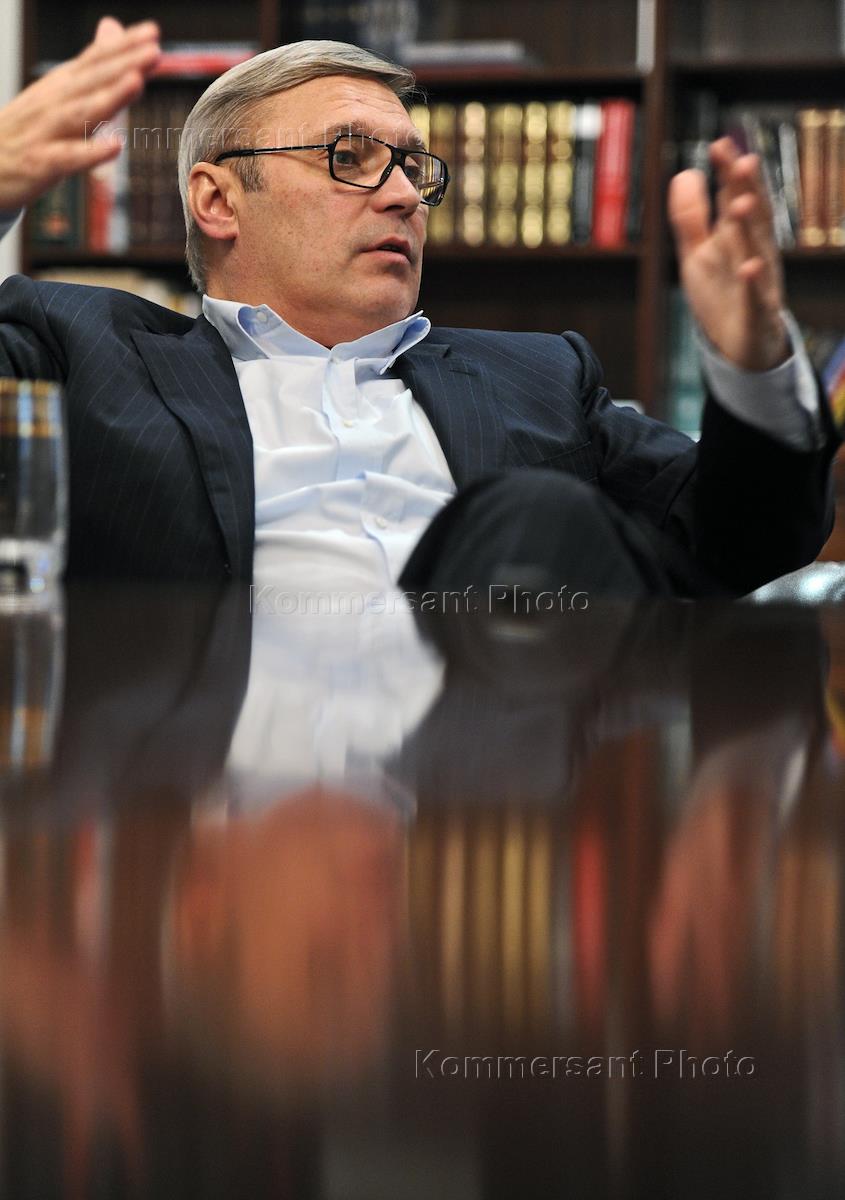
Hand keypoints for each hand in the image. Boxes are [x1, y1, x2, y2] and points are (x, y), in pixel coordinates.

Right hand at [0, 16, 160, 212]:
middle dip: (124, 64)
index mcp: (62, 85)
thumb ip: (91, 64)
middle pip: (92, 80)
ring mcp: (46, 131)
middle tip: (154, 50)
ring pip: (81, 111)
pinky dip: (91, 152)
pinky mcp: (41, 162)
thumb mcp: (58, 90)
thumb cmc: (28, 127)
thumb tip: (113, 27)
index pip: (95, 60)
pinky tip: (115, 147)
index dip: (123, 46)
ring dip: (109, 96)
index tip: (153, 33)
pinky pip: (68, 157)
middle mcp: (54, 101)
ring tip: (137, 82)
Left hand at [669, 137, 788, 372]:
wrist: (739, 348)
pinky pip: (757, 298)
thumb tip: (685, 173)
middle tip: (743, 161)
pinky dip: (754, 283)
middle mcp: (753, 253)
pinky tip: (750, 267)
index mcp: (737, 236)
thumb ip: (690, 217)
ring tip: (742, 202)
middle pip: (753, 217)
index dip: (728, 173)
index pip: (735, 197)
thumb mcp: (698, 253)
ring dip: (751, 227)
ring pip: (758, 251)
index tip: (719, 144)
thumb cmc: (721, 295)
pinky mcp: (758, 315)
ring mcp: (759, 284)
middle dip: (748, 189)